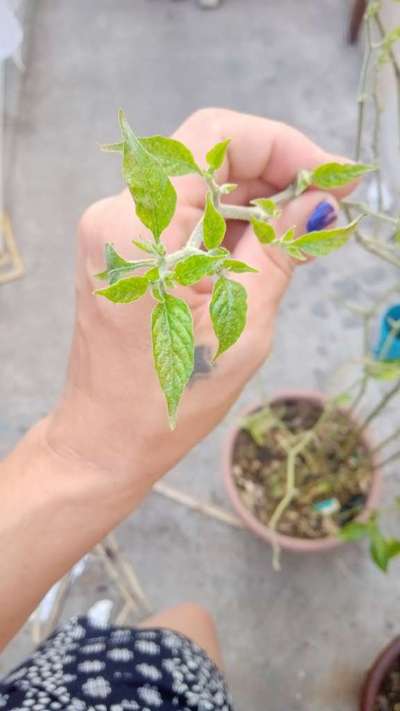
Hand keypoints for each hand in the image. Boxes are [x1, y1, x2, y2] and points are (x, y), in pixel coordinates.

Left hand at [47, 108, 354, 490]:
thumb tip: (318, 203)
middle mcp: (117, 216)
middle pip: (207, 156)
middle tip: (326, 206)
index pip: (215, 138)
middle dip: (274, 173)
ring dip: (255, 199)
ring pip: (199, 183)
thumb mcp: (242, 322)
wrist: (107, 436)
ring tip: (302, 233)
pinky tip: (266, 246)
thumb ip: (280, 249)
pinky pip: (184, 213)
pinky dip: (228, 221)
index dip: (281, 145)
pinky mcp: (124, 247)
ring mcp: (115, 230)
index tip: (329, 177)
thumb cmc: (170, 398)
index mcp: (141, 230)